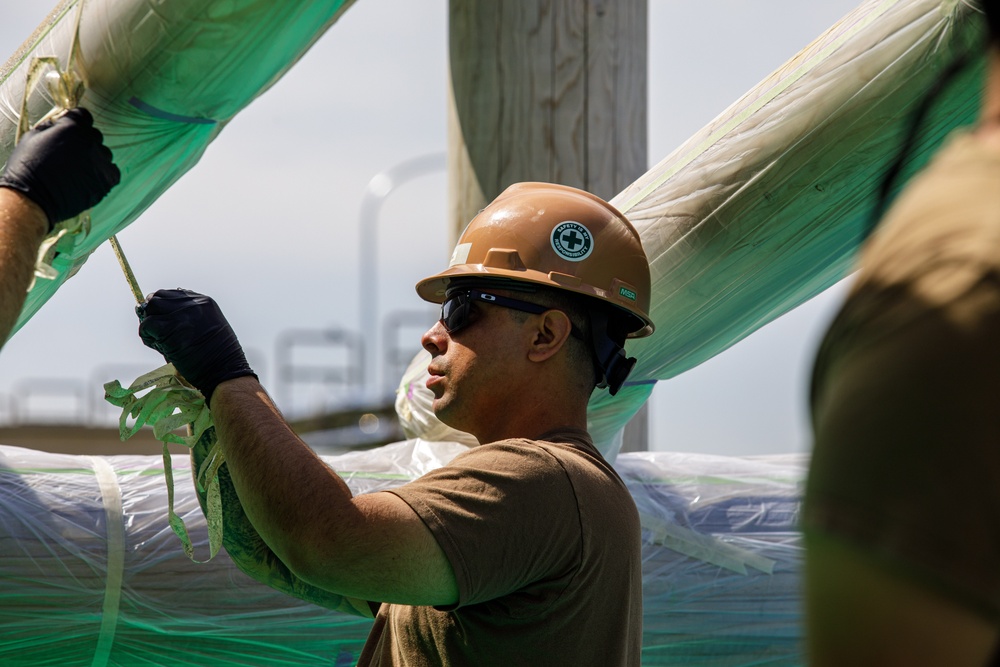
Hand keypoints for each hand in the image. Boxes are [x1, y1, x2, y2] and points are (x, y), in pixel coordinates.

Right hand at [0, 107, 119, 228]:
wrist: (34, 197)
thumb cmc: (28, 167)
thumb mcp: (33, 136)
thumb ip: (52, 126)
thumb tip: (61, 122)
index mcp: (72, 127)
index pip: (83, 116)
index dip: (76, 122)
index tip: (70, 130)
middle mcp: (90, 141)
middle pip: (95, 135)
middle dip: (84, 140)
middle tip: (71, 154)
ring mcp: (101, 161)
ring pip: (104, 154)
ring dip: (94, 158)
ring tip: (79, 170)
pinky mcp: (107, 180)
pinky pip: (113, 172)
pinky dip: (104, 173)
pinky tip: (91, 178)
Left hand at [137, 289, 255, 403]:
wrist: (224, 370)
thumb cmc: (219, 356)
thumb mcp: (210, 327)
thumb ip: (191, 318)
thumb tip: (165, 316)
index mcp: (204, 301)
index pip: (172, 294)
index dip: (164, 307)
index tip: (163, 320)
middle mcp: (192, 303)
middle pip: (159, 298)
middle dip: (155, 312)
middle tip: (157, 329)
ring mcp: (180, 315)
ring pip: (150, 310)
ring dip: (150, 324)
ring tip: (158, 339)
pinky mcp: (168, 329)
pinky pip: (146, 326)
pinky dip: (147, 336)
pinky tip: (158, 346)